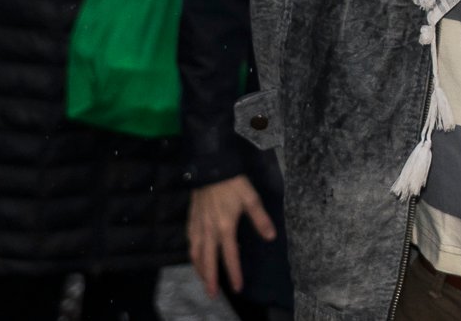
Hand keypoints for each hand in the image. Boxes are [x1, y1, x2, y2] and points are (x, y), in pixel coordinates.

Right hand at [188, 174, 276, 297]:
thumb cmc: (233, 182)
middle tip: (212, 295)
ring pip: (196, 253)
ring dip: (199, 269)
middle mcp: (209, 230)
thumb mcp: (251, 198)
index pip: (230, 256)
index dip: (234, 273)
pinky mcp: (191, 219)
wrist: (210, 166)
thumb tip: (271, 237)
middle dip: (210, 279)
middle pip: (208, 260)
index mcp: (225, 227)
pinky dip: (192, 253)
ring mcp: (198, 225)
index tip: (237, 288)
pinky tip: (194, 257)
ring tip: (203, 280)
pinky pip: (190, 241)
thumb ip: (260, 219)